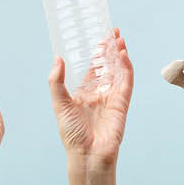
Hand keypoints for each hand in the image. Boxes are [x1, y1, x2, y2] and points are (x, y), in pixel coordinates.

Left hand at [47, 28, 133, 166]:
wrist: (87, 153)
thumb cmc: (71, 133)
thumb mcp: (59, 103)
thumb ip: (56, 81)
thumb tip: (57, 58)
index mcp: (84, 93)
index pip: (92, 68)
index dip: (96, 52)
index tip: (100, 37)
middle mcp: (100, 93)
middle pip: (108, 65)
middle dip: (111, 49)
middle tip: (113, 31)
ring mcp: (112, 97)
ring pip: (119, 70)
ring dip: (120, 55)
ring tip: (119, 38)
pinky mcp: (122, 102)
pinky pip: (127, 81)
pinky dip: (126, 67)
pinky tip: (123, 55)